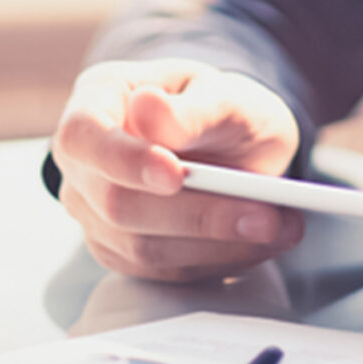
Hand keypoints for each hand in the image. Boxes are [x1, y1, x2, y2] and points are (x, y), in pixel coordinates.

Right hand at [50, 59, 304, 281]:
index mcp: (96, 100)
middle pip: (115, 203)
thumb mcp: (223, 93)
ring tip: (280, 226)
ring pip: (142, 247)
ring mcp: (96, 212)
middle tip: (266, 214)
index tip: (174, 175)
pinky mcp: (123, 252)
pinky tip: (261, 242)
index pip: (82, 135)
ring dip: (218, 244)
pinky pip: (165, 270)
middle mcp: (85, 162)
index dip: (122, 160)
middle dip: (196, 214)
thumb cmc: (219, 107)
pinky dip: (219, 260)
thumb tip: (147, 110)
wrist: (232, 140)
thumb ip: (193, 108)